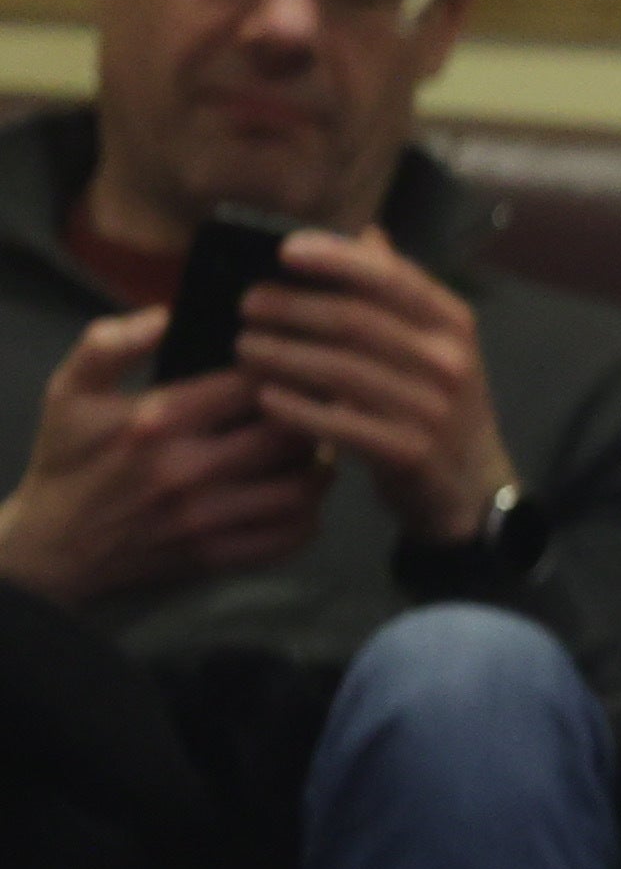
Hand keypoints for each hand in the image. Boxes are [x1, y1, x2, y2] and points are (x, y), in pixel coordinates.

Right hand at [0, 308, 322, 601]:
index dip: (285, 368)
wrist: (51, 544)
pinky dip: (308, 517)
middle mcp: (187, 470)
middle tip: (320, 404)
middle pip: (289, 436)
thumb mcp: (69, 391)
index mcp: (158, 421)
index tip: (295, 361)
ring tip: (318, 446)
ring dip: (320, 467)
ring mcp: (204, 519)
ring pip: (300, 490)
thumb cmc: (66, 459)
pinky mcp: (214, 555)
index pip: (253, 385)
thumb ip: (109, 344)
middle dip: (314, 415)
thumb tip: (166, 313)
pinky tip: (302, 494)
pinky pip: (287, 538)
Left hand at [236, 232, 515, 546]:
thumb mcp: (435, 344)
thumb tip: (367, 234)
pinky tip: (264, 396)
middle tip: (246, 305)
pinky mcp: (410, 452)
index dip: (335, 259)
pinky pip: (338, 423)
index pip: (391, 277)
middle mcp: (449, 361)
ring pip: (340, 370)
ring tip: (243, 348)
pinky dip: (294, 407)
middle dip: (292, 308)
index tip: (284, 250)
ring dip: (281, 355)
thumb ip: (400, 292)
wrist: (471, 487)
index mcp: (453, 324)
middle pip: (355, 321)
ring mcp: (433, 409)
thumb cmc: (438, 404)